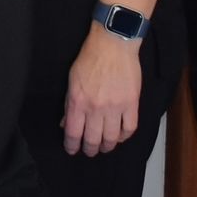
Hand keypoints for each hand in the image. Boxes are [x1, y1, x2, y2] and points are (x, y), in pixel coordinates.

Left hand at [63, 23, 143, 155]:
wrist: (112, 44)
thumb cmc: (89, 59)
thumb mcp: (72, 80)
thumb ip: (69, 104)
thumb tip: (65, 123)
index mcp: (78, 101)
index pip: (73, 132)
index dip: (72, 145)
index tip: (72, 150)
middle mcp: (96, 108)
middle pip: (93, 139)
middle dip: (90, 149)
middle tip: (90, 151)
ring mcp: (115, 107)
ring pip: (112, 138)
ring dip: (107, 146)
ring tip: (105, 146)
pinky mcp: (132, 104)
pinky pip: (130, 128)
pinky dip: (125, 136)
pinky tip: (120, 136)